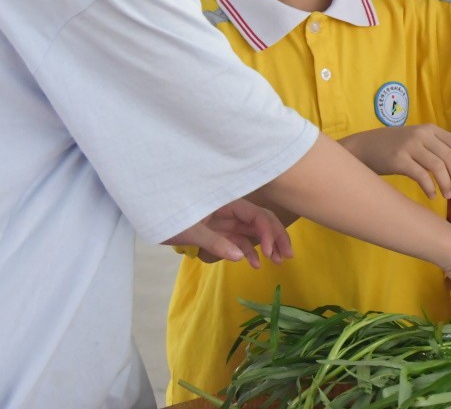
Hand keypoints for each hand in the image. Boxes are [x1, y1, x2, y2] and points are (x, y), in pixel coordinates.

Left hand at [163, 198, 291, 268]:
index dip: (267, 232)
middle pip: (261, 220)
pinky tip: (254, 264)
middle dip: (276, 236)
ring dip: (267, 245)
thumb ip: (215, 242)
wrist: (147, 214)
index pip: (255, 215)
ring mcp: (225, 221)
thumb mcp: (188, 230)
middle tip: (288, 256)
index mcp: (225, 203)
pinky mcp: (219, 232)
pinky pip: (239, 240)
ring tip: (278, 261)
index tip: (270, 251)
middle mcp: (229, 210)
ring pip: (253, 231)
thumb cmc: (165, 215)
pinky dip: (248, 251)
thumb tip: (240, 257)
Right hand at [341, 125, 450, 199]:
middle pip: (450, 157)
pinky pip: (421, 175)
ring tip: (448, 195)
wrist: (365, 147)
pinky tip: (432, 195)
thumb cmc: (396, 148)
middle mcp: (422, 135)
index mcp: (431, 130)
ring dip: (447, 183)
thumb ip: (440, 151)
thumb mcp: (420, 144)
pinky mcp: (398, 159)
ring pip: (438, 166)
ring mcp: (410, 146)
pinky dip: (430, 187)